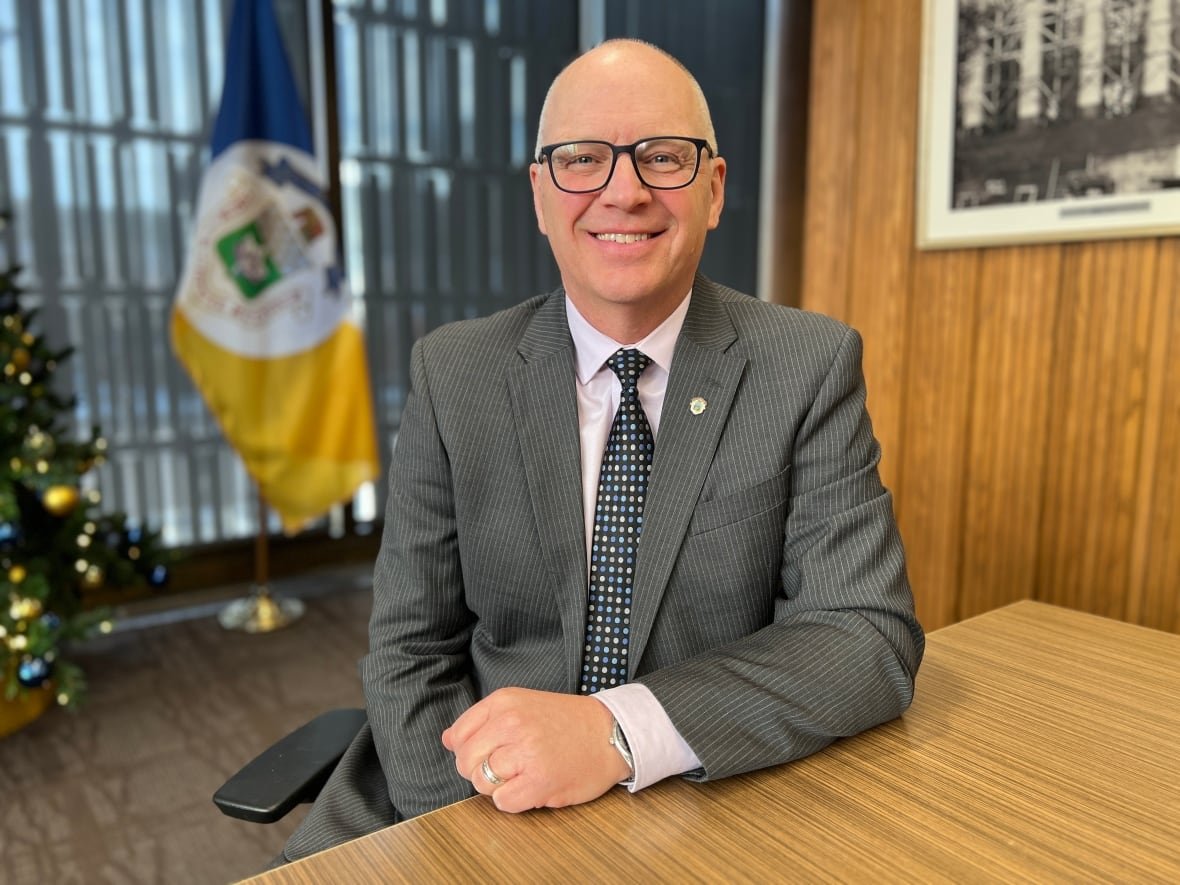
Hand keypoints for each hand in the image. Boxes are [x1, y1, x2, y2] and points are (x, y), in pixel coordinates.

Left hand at [441, 687, 630, 812]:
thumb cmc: (566, 721)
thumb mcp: (522, 704)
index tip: (488, 752)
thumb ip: (482, 720)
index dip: (468, 751)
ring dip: (498, 787)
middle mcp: (511, 724)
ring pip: (481, 783)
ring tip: (521, 775)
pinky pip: (503, 802)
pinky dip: (513, 801)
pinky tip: (531, 787)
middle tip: (506, 768)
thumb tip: (447, 739)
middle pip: (466, 761)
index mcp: (504, 702)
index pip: (457, 735)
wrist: (610, 732)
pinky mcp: (539, 781)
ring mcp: (525, 753)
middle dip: (479, 771)